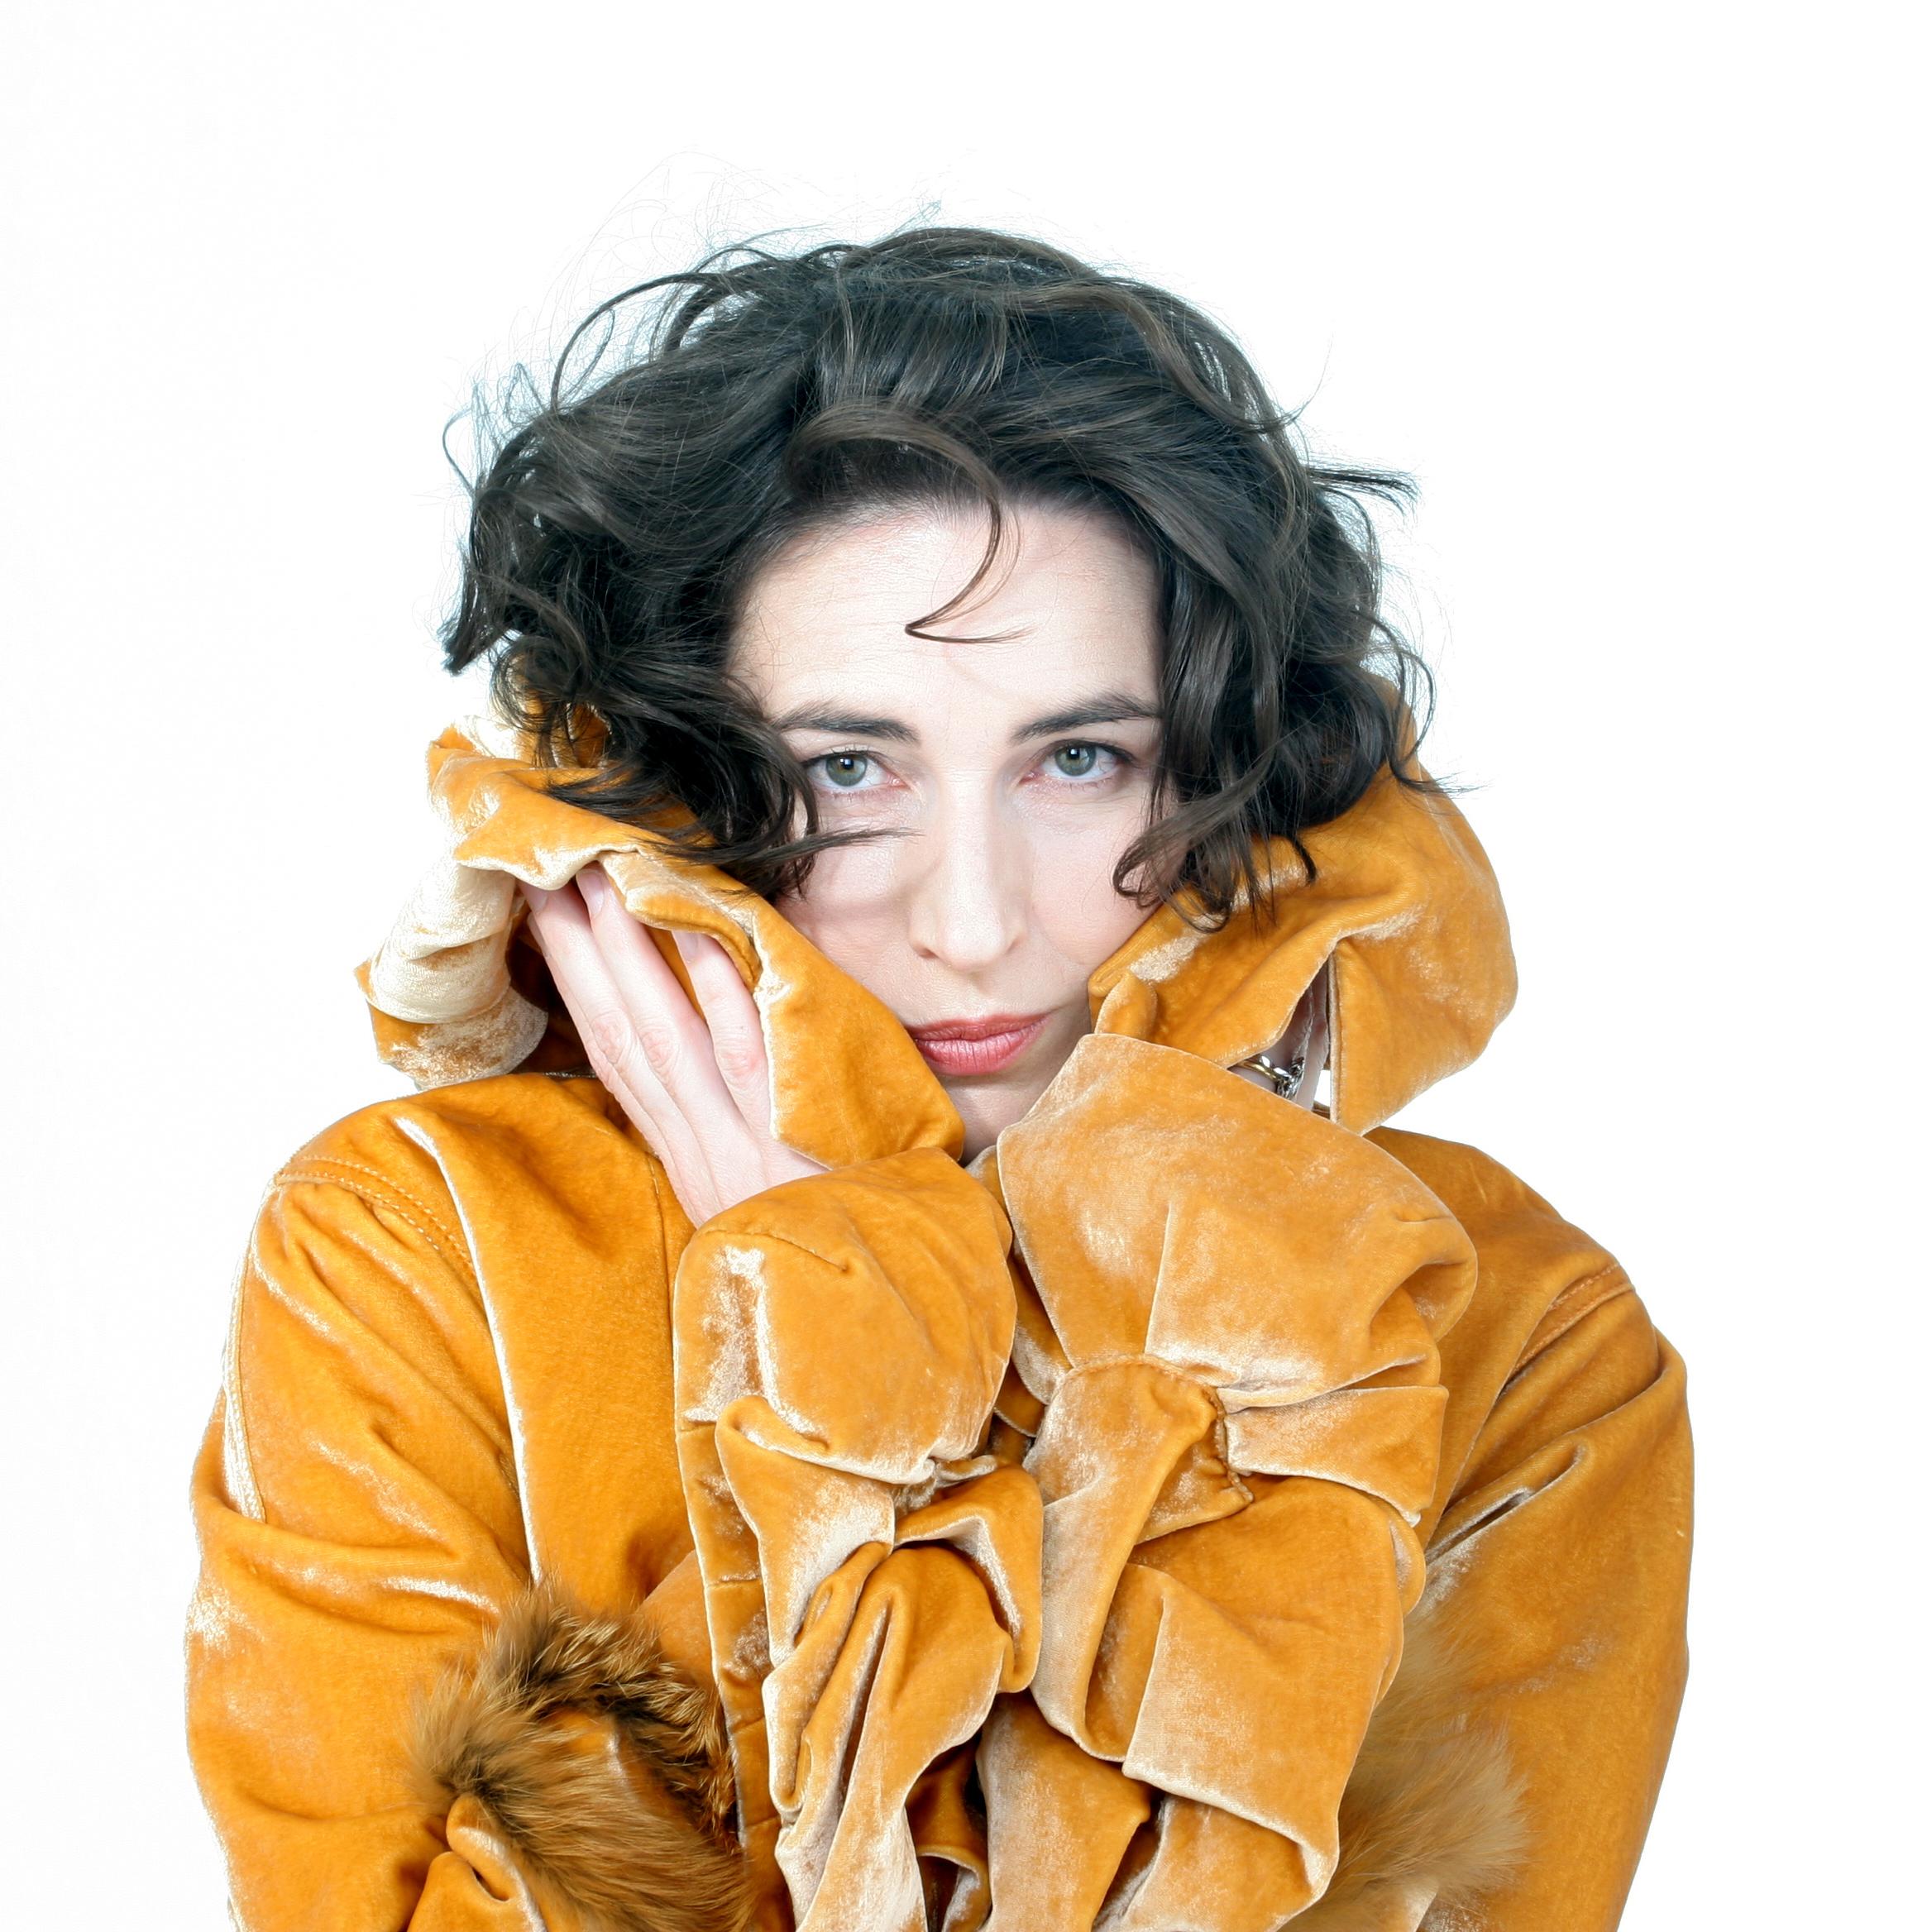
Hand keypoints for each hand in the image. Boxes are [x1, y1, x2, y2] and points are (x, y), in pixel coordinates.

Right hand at [517, 863, 826, 1225]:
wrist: (866, 1335)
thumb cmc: (818, 1252)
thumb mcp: (746, 1210)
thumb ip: (721, 1147)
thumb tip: (696, 1079)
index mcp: (689, 1161)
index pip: (616, 1062)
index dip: (575, 989)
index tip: (542, 922)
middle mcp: (701, 1150)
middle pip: (623, 1038)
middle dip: (575, 954)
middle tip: (545, 872)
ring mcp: (742, 1146)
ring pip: (670, 1036)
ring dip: (629, 953)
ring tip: (602, 878)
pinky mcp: (790, 1145)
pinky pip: (750, 1056)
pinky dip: (722, 992)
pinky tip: (700, 932)